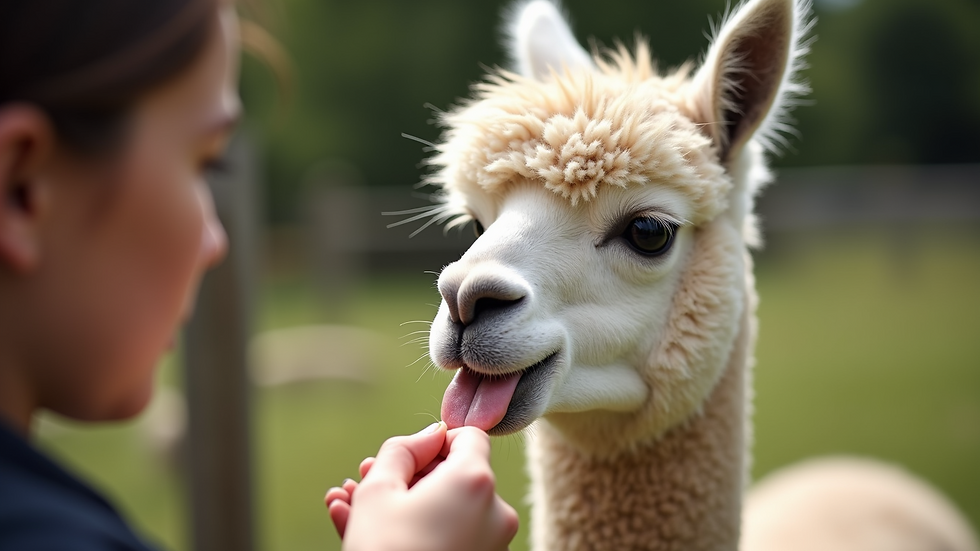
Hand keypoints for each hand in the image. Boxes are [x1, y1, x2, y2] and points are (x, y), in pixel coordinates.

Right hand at [324, 422, 518, 550]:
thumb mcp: (378, 490)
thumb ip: (403, 449)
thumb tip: (429, 435)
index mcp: (475, 481)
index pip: (468, 437)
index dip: (433, 442)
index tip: (403, 458)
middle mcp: (495, 512)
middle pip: (454, 476)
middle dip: (407, 478)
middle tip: (362, 482)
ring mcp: (492, 545)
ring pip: (445, 511)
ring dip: (403, 507)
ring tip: (350, 509)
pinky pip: (449, 538)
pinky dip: (418, 532)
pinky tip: (367, 533)